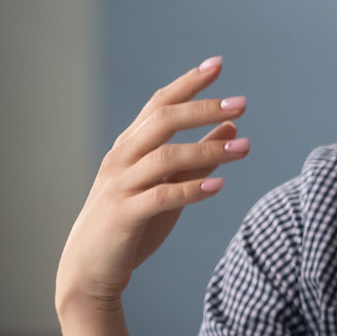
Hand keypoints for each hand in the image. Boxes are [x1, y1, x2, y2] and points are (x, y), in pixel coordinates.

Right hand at [55, 56, 249, 309]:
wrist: (90, 271)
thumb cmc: (132, 226)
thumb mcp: (170, 188)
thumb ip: (199, 160)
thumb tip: (233, 129)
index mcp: (130, 147)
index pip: (159, 104)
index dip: (188, 84)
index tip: (217, 64)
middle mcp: (122, 159)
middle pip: (162, 121)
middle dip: (203, 109)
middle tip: (241, 104)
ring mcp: (120, 186)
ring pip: (166, 157)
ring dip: (208, 149)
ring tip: (246, 148)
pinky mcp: (124, 216)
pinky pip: (161, 196)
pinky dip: (191, 190)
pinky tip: (219, 187)